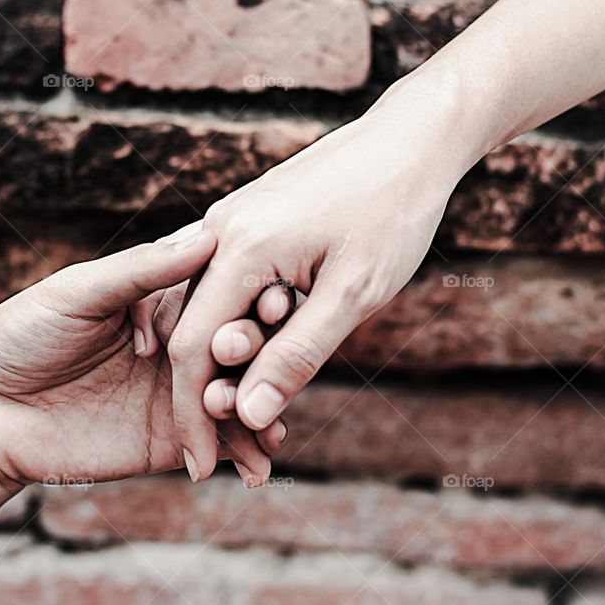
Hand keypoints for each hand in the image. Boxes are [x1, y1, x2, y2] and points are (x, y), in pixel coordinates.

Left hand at [0, 231, 288, 520]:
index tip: (276, 304)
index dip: (253, 299)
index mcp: (163, 300)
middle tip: (266, 371)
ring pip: (240, 397)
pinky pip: (221, 444)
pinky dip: (247, 452)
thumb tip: (209, 233)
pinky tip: (261, 460)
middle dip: (261, 358)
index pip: (225, 294)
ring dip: (262, 409)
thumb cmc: (19, 338)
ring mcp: (179, 394)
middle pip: (241, 347)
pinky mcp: (173, 441)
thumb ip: (142, 270)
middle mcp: (181, 345)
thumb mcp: (77, 292)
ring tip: (272, 425)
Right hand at [150, 80, 476, 478]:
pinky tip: (264, 354)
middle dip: (208, 398)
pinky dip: (241, 328)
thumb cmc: (392, 212)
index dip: (195, 414)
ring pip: (209, 310)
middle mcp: (219, 231)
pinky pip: (228, 286)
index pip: (193, 348)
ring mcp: (230, 222)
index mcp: (238, 247)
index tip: (203, 466)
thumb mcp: (353, 294)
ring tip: (256, 414)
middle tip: (237, 454)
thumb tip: (246, 413)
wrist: (412, 138)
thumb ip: (296, 355)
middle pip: (192, 332)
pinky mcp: (248, 221)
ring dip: (228, 365)